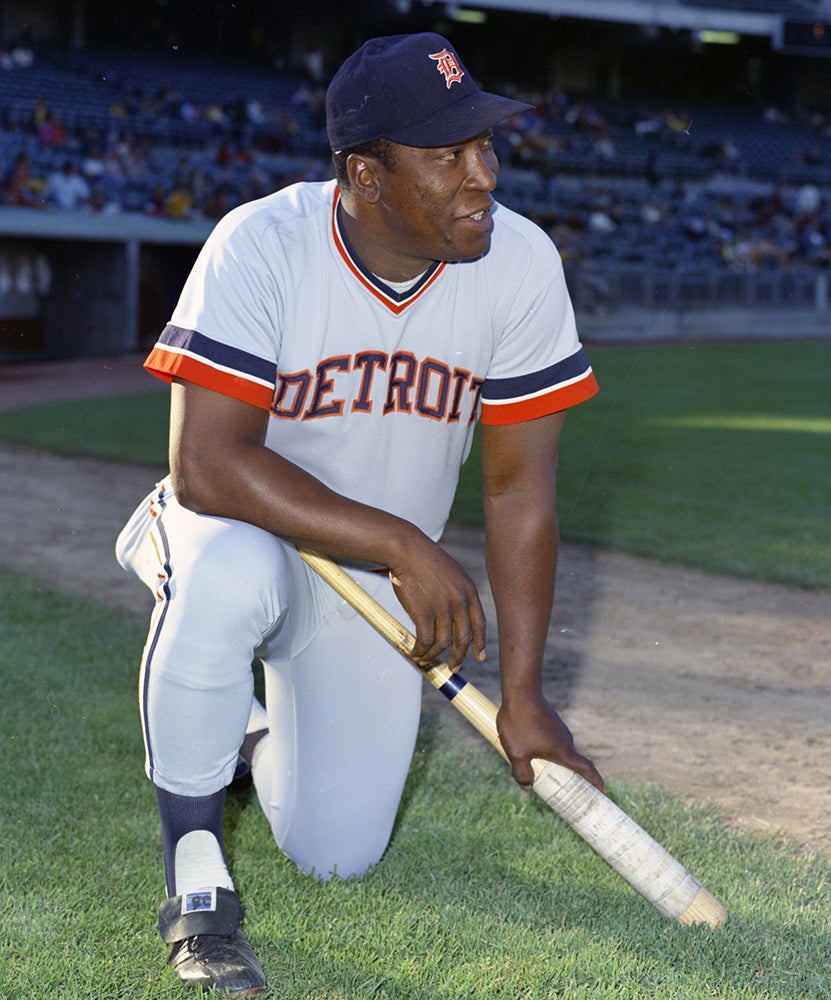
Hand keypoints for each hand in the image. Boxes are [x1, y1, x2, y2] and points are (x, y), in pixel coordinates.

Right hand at [389, 537, 486, 670]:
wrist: (408, 550)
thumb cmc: (426, 560)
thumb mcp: (452, 574)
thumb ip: (458, 594)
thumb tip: (456, 616)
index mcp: (469, 592)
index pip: (479, 624)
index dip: (479, 643)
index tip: (479, 656)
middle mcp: (460, 602)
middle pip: (463, 638)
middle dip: (459, 657)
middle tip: (453, 667)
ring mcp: (443, 608)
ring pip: (442, 643)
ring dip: (433, 655)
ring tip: (425, 659)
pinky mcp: (424, 613)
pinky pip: (425, 640)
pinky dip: (420, 651)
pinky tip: (415, 653)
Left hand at [497, 695, 604, 793]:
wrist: (520, 692)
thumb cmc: (520, 724)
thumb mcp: (516, 754)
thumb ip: (522, 773)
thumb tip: (527, 787)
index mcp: (564, 751)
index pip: (587, 769)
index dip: (596, 781)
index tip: (603, 792)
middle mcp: (566, 740)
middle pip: (573, 762)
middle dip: (571, 778)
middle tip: (566, 793)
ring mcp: (559, 729)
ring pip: (560, 750)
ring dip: (555, 762)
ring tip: (542, 774)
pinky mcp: (551, 721)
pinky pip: (552, 741)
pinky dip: (547, 750)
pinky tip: (530, 751)